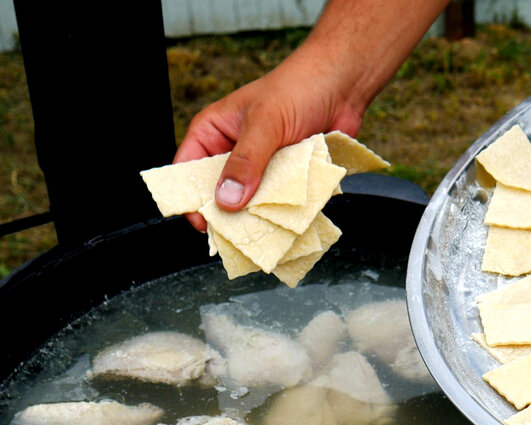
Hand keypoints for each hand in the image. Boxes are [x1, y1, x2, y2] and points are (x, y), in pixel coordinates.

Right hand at [173, 48, 365, 231]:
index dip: (189, 197)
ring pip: (250, 202)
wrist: (343, 85)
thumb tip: (227, 199)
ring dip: (258, 215)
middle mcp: (233, 152)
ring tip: (265, 230)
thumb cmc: (299, 88)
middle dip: (227, 213)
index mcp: (213, 132)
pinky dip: (281, 211)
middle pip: (218, 193)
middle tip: (238, 233)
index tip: (202, 223)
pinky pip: (277, 201)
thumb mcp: (265, 123)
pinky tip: (288, 221)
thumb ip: (246, 161)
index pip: (187, 170)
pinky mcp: (286, 176)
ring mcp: (260, 166)